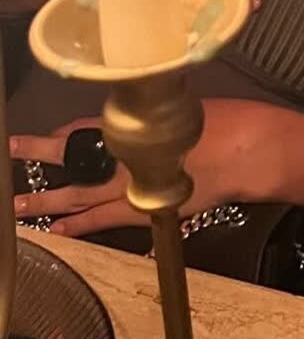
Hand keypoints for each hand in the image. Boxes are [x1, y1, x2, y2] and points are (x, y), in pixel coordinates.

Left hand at [9, 101, 274, 238]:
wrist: (245, 151)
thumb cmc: (220, 121)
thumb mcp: (181, 107)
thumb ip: (153, 114)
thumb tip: (138, 115)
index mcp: (131, 126)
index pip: (83, 130)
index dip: (61, 135)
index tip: (44, 138)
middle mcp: (123, 156)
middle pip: (70, 161)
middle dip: (38, 159)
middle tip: (13, 152)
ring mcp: (131, 186)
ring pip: (77, 196)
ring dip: (47, 201)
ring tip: (21, 206)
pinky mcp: (145, 210)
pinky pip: (101, 221)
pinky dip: (78, 227)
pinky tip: (60, 231)